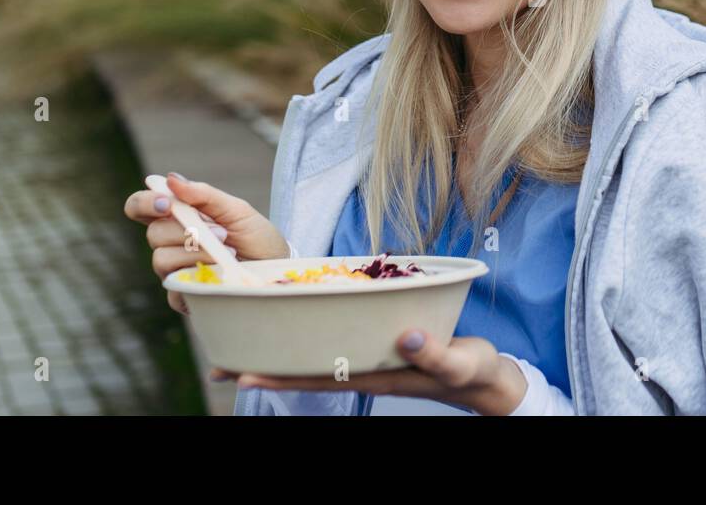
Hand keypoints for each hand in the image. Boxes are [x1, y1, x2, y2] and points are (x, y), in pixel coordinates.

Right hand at [123, 172, 288, 314]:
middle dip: (186, 230)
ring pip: (161, 259)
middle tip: (222, 232)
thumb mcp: (236, 209)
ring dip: (197, 252)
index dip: (144, 203)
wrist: (277, 267)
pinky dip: (200, 275)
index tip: (167, 204)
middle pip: (153, 233)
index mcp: (176, 217)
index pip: (140, 207)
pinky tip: (221, 273)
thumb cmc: (255, 236)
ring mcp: (174, 269)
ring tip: (228, 252)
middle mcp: (170, 243)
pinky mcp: (183, 294)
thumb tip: (171, 179)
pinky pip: (174, 285)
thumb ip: (204, 195)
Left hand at [212, 331, 528, 415]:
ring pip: (313, 356)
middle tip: (218, 361)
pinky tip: (295, 325)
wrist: (487, 380)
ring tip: (241, 344)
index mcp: (377, 374)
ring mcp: (369, 360)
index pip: (318, 376)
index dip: (280, 372)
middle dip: (263, 365)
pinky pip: (334, 342)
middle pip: (303, 369)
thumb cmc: (474, 372)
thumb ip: (435, 351)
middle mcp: (364, 368)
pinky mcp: (378, 346)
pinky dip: (308, 333)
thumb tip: (405, 335)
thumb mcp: (460, 362)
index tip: (243, 369)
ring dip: (278, 350)